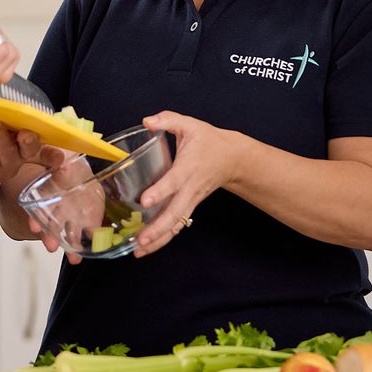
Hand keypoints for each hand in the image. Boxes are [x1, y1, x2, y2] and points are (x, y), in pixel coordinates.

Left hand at [129, 111, 244, 258]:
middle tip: (140, 240)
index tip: (145, 200)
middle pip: (175, 213)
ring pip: (176, 225)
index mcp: (188, 167)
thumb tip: (147, 121)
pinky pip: (177, 226)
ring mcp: (191, 200)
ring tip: (138, 251)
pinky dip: (163, 239)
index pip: (174, 181)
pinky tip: (146, 248)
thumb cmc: (209, 141)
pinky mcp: (190, 206)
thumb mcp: (190, 124)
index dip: (160, 191)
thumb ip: (167, 120)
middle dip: (157, 229)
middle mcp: (190, 188)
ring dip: (158, 240)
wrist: (233, 158)